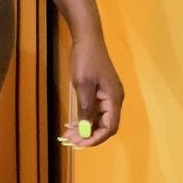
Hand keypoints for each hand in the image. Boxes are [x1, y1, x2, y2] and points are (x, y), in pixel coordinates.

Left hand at [62, 32, 123, 147]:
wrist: (87, 38)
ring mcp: (108, 95)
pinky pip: (95, 110)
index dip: (96, 138)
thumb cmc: (85, 60)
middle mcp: (114, 99)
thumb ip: (86, 108)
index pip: (110, 127)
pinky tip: (72, 123)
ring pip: (98, 118)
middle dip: (88, 135)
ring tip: (68, 135)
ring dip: (85, 128)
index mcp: (114, 99)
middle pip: (105, 125)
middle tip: (70, 140)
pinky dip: (84, 118)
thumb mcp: (83, 85)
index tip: (80, 144)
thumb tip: (87, 131)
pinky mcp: (100, 90)